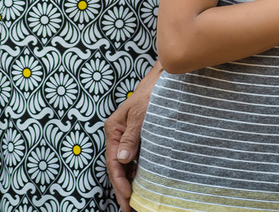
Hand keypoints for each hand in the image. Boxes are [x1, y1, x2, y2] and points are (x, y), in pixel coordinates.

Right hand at [105, 64, 161, 211]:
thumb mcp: (141, 115)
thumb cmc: (152, 93)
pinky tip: (142, 181)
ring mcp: (128, 135)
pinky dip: (136, 170)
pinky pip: (135, 157)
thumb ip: (131, 137)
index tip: (128, 196)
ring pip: (126, 163)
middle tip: (128, 207)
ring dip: (129, 181)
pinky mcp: (139, 136)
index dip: (120, 181)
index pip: (113, 161)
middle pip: (117, 166)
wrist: (165, 79)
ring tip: (135, 199)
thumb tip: (122, 159)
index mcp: (114, 128)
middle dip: (122, 187)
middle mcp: (118, 133)